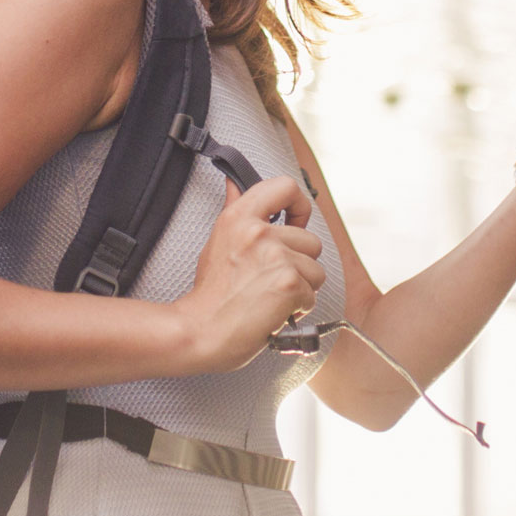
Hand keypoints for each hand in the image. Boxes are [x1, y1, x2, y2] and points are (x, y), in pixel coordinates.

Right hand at [173, 176, 325, 373]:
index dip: (299, 205)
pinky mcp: (288, 283)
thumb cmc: (210, 293)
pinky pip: (312, 295)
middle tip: (270, 281)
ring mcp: (275, 256)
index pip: (285, 186)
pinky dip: (298, 309)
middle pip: (311, 241)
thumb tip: (233, 183)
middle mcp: (258, 232)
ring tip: (271, 298)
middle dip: (300, 266)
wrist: (200, 331)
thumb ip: (233, 210)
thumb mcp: (217, 241)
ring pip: (316, 271)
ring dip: (301, 289)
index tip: (295, 224)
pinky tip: (273, 312)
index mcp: (239, 217)